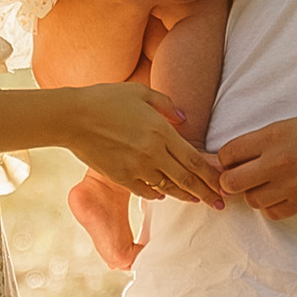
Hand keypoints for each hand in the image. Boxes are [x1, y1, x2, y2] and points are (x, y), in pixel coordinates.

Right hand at [60, 82, 224, 206]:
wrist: (73, 117)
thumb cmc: (106, 99)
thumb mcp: (140, 92)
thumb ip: (166, 105)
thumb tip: (184, 119)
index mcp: (161, 132)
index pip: (194, 159)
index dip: (212, 175)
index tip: (224, 185)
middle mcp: (152, 153)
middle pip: (186, 179)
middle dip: (206, 193)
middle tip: (220, 204)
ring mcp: (136, 168)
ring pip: (168, 188)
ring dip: (184, 195)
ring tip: (197, 200)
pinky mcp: (120, 177)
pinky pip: (145, 191)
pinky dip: (157, 195)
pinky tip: (163, 195)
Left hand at [212, 103, 296, 221]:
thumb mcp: (293, 124)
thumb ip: (265, 141)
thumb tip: (238, 158)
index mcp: (273, 135)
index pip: (227, 154)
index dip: (226, 159)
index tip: (234, 161)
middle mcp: (278, 161)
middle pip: (231, 182)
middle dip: (231, 181)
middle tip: (242, 178)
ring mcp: (292, 184)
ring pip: (252, 201)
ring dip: (255, 194)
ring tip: (267, 185)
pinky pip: (274, 213)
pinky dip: (273, 207)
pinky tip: (281, 196)